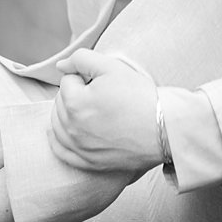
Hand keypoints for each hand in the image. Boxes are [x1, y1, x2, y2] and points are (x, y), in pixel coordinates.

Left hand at [50, 49, 160, 175]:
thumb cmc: (139, 96)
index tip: (103, 82)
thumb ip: (81, 59)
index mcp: (75, 102)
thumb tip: (60, 65)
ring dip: (67, 114)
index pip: (67, 81)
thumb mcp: (112, 66)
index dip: (85, 77)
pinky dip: (59, 140)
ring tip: (91, 109)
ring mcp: (78, 148)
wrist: (164, 128)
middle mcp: (71, 128)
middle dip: (75, 95)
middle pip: (60, 103)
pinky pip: (61, 151)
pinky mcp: (88, 162)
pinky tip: (67, 132)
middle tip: (101, 95)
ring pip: (57, 125)